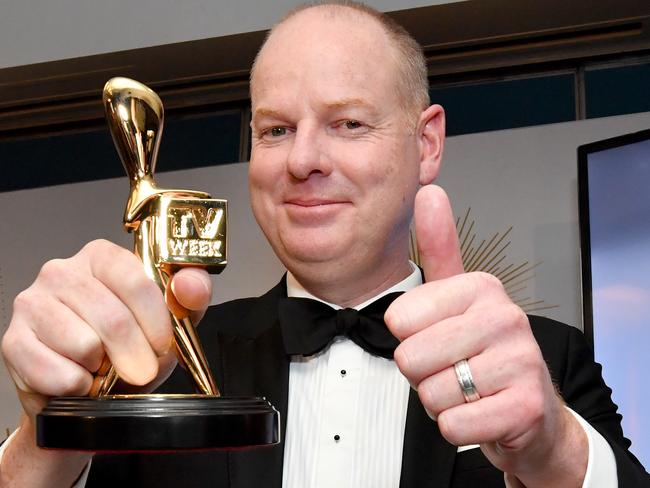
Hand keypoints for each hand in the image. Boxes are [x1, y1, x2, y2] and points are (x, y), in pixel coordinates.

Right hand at [1, 239, 211, 418]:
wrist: (88, 390)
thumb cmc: (129, 348)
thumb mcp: (171, 320)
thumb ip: (190, 296)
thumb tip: (190, 284)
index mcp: (102, 257)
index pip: (135, 281)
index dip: (155, 321)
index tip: (164, 346)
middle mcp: (62, 271)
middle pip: (112, 317)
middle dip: (135, 355)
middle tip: (141, 371)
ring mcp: (32, 303)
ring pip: (84, 345)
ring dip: (103, 370)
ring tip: (103, 368)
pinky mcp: (13, 341)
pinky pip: (57, 373)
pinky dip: (78, 387)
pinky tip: (80, 379)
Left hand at [385, 185, 586, 486]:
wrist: (531, 410)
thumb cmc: (484, 351)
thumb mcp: (459, 296)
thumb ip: (440, 247)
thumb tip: (429, 191)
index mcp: (481, 287)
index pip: (397, 319)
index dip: (409, 338)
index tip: (439, 338)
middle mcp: (505, 317)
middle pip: (410, 358)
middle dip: (423, 374)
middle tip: (454, 369)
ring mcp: (520, 361)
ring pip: (429, 394)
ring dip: (440, 402)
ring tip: (469, 389)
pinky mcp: (524, 407)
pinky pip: (452, 424)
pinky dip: (457, 427)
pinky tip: (482, 411)